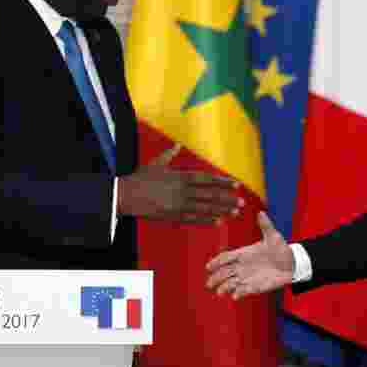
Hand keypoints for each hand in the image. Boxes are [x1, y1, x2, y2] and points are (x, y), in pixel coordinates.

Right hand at [118, 144, 242, 223]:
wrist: (125, 195)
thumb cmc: (140, 178)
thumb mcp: (156, 163)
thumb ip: (170, 155)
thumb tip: (178, 145)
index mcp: (180, 176)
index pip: (207, 179)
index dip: (223, 182)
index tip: (237, 184)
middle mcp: (182, 190)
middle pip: (210, 195)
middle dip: (227, 198)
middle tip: (242, 202)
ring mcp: (178, 204)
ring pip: (204, 208)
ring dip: (221, 210)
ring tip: (235, 213)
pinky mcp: (172, 216)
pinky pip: (193, 219)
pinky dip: (206, 221)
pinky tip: (218, 222)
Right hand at [205, 212, 294, 299]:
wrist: (292, 263)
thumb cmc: (281, 248)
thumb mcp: (273, 236)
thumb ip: (266, 226)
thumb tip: (261, 213)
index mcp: (244, 253)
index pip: (226, 257)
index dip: (217, 262)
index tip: (208, 267)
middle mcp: (243, 266)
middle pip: (225, 272)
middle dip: (216, 278)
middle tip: (209, 284)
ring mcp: (248, 277)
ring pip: (231, 283)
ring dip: (225, 288)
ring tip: (220, 292)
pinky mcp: (256, 286)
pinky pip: (244, 290)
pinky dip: (239, 293)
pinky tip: (235, 296)